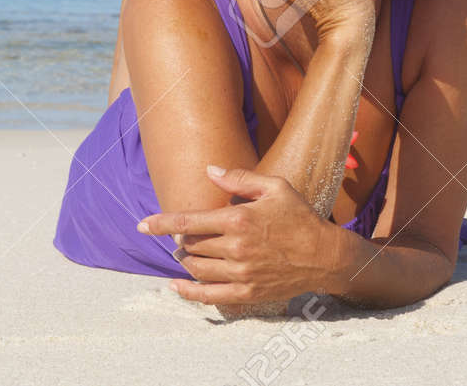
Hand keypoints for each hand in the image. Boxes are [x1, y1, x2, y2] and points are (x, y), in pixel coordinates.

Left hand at [136, 164, 338, 310]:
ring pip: (197, 268)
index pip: (187, 222)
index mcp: (238, 219)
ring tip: (186, 253)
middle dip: (180, 240)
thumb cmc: (299, 217)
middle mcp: (235, 248)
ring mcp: (240, 274)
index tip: (142, 225)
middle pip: (190, 246)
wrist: (325, 255)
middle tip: (184, 235)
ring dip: (185, 260)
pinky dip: (188, 292)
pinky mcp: (247, 293)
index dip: (160, 224)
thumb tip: (210, 171)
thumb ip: (240, 179)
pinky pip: (209, 296)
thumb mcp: (274, 187)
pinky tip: (176, 285)